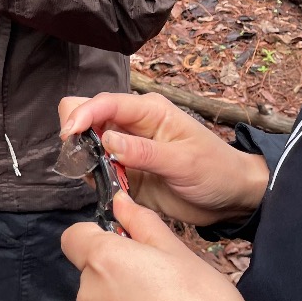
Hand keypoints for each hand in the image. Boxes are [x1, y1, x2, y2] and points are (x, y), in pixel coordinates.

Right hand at [58, 92, 269, 225]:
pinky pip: (96, 168)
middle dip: (78, 132)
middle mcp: (132, 124)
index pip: (106, 102)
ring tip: (96, 177)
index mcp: (148, 110)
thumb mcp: (183, 161)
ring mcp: (126, 148)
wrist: (231, 198)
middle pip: (88, 114)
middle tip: (82, 159)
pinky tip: (103, 187)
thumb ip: (144, 151)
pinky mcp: (125, 171)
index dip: (84, 114)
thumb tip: (107, 140)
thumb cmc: (215, 170)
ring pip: (87, 142)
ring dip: (84, 157)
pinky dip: (92, 176)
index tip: (69, 135)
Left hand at [63, 192, 288, 300]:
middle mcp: (91, 297)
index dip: (97, 233)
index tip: (126, 240)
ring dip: (124, 298)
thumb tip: (119, 202)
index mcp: (103, 262)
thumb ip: (140, 222)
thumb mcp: (178, 251)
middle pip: (90, 270)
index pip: (73, 236)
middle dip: (117, 266)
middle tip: (160, 274)